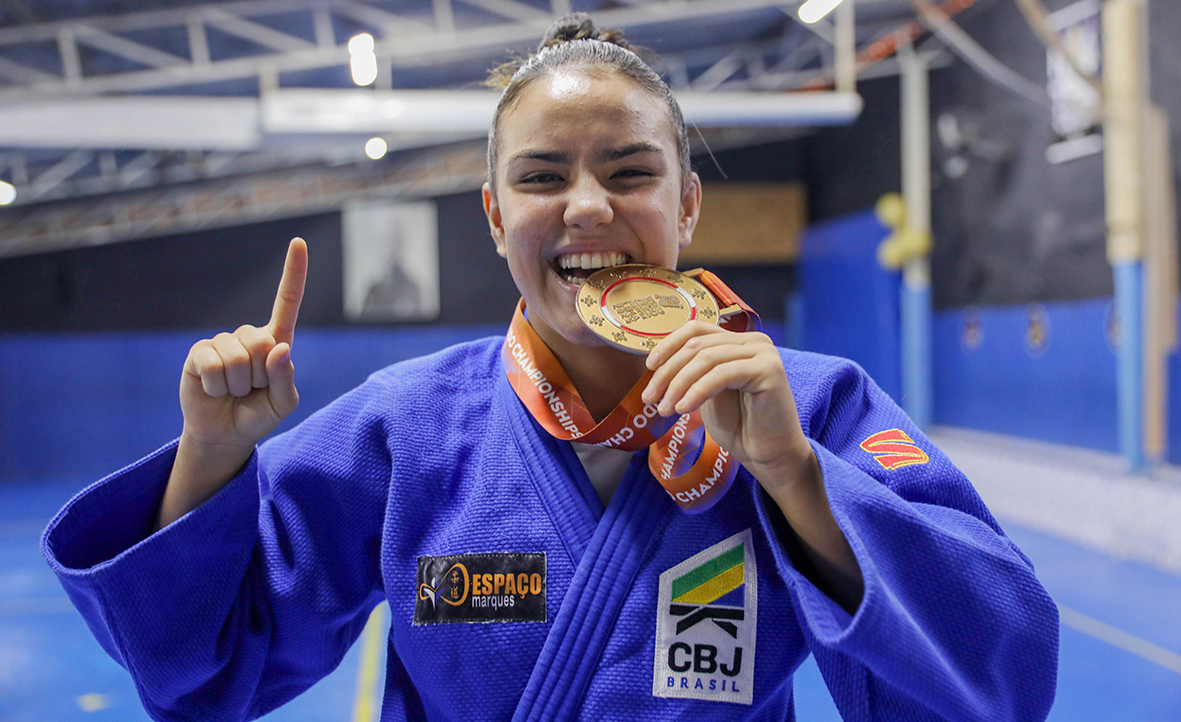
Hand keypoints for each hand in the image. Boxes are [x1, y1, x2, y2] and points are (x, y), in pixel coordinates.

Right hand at [158, 238, 307, 529]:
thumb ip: (285, 379)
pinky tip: (214, 389)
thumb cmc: (259, 415)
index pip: (287, 301)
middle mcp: (249, 336)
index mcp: (276, 341)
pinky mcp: (198, 354)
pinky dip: (217, 385)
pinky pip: (212, 365)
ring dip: (238, 385)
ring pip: (237, 358)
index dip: (293, 272)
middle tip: (252, 389)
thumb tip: (279, 349)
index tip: (298, 242)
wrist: (225, 435)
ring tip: (234, 392)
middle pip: (261, 342)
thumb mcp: (283, 404)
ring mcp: (221, 343)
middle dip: (260, 375)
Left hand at [641, 322, 811, 486]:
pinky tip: (684, 409)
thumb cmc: (738, 426)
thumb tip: (656, 361)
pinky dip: (697, 391)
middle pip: (698, 345)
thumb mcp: (707, 391)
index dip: (668, 345)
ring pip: (707, 359)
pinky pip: (722, 374)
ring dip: (679, 385)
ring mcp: (763, 353)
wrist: (767, 454)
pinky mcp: (769, 369)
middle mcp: (754, 341)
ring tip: (665, 409)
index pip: (696, 330)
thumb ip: (691, 371)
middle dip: (668, 372)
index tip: (649, 367)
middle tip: (650, 398)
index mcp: (738, 341)